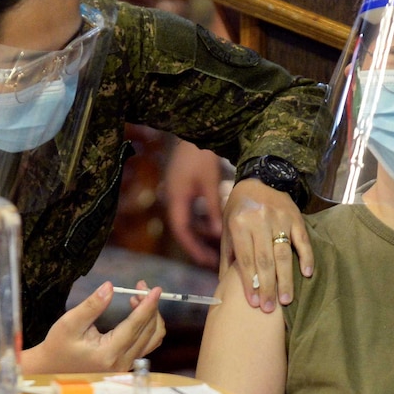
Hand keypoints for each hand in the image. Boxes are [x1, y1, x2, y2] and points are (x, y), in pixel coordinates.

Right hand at [24, 280, 165, 373]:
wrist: (52, 368)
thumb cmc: (58, 345)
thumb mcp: (69, 323)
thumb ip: (92, 305)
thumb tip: (110, 287)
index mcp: (108, 353)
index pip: (136, 325)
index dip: (148, 305)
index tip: (155, 289)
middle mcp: (121, 362)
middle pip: (149, 331)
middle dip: (149, 306)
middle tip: (140, 287)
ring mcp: (126, 366)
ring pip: (152, 338)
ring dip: (150, 316)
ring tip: (136, 299)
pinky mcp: (126, 364)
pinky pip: (147, 344)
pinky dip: (147, 326)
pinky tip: (136, 313)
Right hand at [164, 140, 223, 268]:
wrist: (194, 132)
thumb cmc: (201, 156)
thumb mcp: (210, 183)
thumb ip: (213, 209)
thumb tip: (219, 235)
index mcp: (176, 199)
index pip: (181, 231)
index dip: (193, 248)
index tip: (207, 262)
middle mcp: (173, 199)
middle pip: (183, 230)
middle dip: (198, 246)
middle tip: (214, 261)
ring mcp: (177, 193)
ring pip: (188, 221)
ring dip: (201, 234)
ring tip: (219, 247)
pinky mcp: (183, 188)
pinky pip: (190, 211)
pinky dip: (202, 221)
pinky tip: (216, 226)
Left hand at [220, 179, 312, 311]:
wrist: (260, 179)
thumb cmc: (239, 208)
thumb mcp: (227, 227)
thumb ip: (228, 255)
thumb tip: (224, 284)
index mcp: (240, 224)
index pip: (246, 259)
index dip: (250, 283)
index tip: (254, 304)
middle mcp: (260, 220)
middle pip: (265, 260)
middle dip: (267, 287)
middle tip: (269, 309)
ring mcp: (280, 218)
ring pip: (284, 253)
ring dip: (286, 279)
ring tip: (286, 300)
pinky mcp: (296, 217)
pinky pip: (303, 240)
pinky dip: (306, 257)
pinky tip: (307, 274)